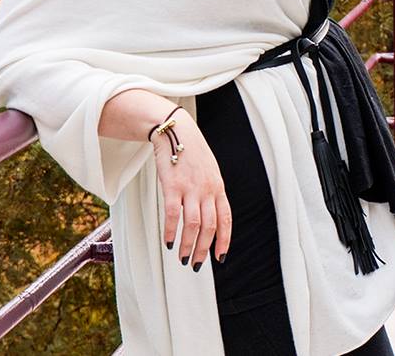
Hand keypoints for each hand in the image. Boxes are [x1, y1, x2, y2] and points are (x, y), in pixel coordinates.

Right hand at [153, 110, 231, 270]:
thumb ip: (211, 192)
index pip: (226, 219)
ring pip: (193, 225)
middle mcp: (207, 189)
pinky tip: (169, 242)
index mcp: (218, 187)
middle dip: (204, 249)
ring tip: (182, 258)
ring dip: (188, 245)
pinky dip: (171, 231)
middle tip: (197, 264)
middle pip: (210, 227)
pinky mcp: (172, 185)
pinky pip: (173, 214)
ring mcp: (191, 188)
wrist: (176, 131)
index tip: (221, 257)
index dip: (224, 240)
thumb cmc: (191, 153)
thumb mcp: (209, 172)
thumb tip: (210, 216)